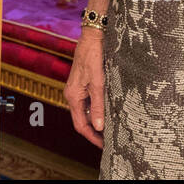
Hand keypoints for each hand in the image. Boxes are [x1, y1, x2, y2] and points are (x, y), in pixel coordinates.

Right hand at [64, 28, 106, 145]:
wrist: (92, 37)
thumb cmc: (93, 57)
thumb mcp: (98, 83)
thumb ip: (98, 105)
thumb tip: (98, 127)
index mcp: (73, 96)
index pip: (80, 125)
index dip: (92, 137)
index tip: (104, 146)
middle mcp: (72, 94)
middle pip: (82, 120)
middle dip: (94, 132)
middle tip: (109, 141)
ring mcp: (77, 89)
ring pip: (85, 112)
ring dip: (96, 121)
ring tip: (111, 129)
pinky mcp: (82, 84)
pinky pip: (88, 102)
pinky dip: (97, 110)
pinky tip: (108, 112)